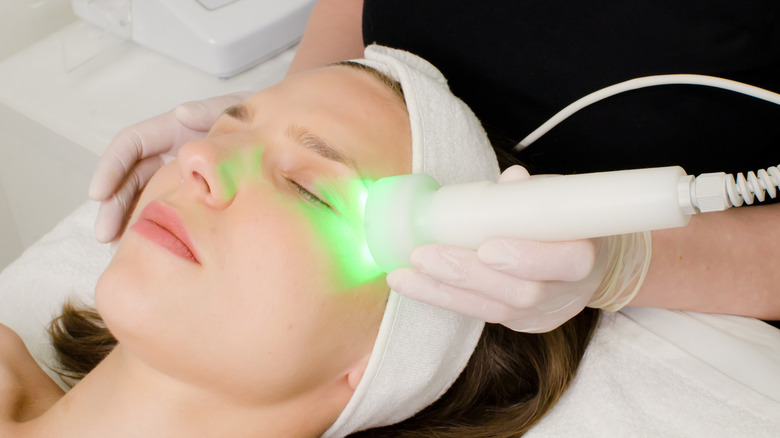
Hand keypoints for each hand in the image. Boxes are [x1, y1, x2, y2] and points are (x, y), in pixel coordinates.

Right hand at [89, 92, 250, 243]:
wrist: (283, 145)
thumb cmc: (257, 124)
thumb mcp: (237, 113)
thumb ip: (211, 112)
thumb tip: (181, 113)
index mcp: (174, 130)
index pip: (131, 146)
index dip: (111, 167)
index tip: (98, 193)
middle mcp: (171, 154)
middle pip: (130, 179)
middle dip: (113, 206)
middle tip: (105, 236)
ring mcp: (181, 179)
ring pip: (144, 201)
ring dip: (128, 224)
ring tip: (118, 251)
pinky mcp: (195, 200)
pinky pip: (169, 215)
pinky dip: (156, 231)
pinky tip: (151, 253)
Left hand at [386, 165, 651, 332]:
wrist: (595, 265)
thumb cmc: (571, 225)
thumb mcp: (562, 204)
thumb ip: (536, 195)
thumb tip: (511, 179)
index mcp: (587, 257)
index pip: (567, 263)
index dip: (526, 258)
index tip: (487, 248)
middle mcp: (566, 293)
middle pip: (519, 292)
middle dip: (465, 273)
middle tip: (423, 255)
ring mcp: (542, 314)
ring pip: (492, 310)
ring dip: (442, 290)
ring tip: (404, 275)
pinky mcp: (521, 324)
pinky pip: (480, 313)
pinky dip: (444, 298)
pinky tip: (413, 284)